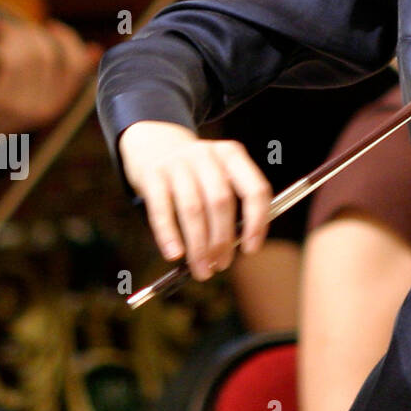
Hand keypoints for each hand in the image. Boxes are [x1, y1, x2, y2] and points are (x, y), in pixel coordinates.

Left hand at [0, 18, 99, 134]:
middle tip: (21, 26)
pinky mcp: (2, 101)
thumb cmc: (10, 105)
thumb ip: (67, 72)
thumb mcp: (41, 92)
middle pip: (50, 57)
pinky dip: (6, 42)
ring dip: (19, 35)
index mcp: (59, 103)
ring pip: (31, 58)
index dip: (68, 40)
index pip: (77, 66)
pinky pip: (11, 64)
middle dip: (36, 33)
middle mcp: (46, 107)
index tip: (53, 25)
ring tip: (7, 27)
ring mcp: (24, 106)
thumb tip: (96, 48)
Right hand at [118, 121, 272, 279]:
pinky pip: (162, 209)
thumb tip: (237, 247)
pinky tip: (175, 255)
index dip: (257, 221)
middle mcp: (207, 155)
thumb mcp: (218, 173)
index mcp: (232, 155)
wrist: (153, 142)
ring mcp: (178, 163)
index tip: (251, 249)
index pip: (254, 189)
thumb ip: (232, 203)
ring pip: (193, 209)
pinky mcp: (153, 174)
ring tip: (201, 269)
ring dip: (199, 245)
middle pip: (221, 202)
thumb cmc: (195, 171)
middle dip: (222, 240)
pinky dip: (169, 235)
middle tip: (220, 265)